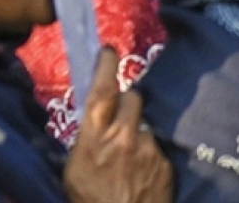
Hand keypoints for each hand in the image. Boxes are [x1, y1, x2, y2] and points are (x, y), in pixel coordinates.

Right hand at [64, 47, 172, 202]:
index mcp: (95, 135)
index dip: (104, 66)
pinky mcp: (165, 163)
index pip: (101, 90)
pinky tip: (140, 171)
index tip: (108, 50)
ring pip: (145, 124)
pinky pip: (156, 147)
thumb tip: (90, 123)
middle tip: (120, 115)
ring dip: (138, 132)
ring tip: (129, 155)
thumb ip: (85, 139)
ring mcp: (148, 148)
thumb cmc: (89, 199)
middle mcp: (124, 135)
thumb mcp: (73, 168)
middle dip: (128, 100)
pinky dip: (148, 153)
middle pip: (133, 97)